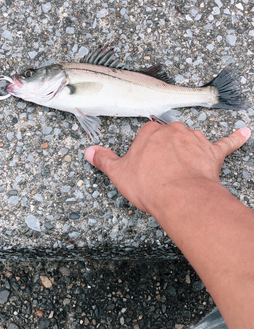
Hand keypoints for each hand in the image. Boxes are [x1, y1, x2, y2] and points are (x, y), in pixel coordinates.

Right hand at [85, 122, 250, 216]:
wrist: (180, 197)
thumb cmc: (149, 185)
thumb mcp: (118, 174)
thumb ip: (103, 160)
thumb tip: (89, 151)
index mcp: (150, 132)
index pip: (147, 135)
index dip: (146, 152)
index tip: (146, 165)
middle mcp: (173, 131)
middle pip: (169, 136)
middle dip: (167, 150)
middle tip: (162, 171)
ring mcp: (194, 140)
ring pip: (192, 140)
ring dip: (190, 150)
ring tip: (184, 170)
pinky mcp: (212, 153)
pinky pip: (226, 143)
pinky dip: (236, 138)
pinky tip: (245, 133)